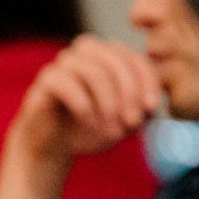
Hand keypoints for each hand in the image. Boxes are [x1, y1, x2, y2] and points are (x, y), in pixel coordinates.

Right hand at [4, 35, 161, 165]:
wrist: (52, 145)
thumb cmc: (90, 130)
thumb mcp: (123, 124)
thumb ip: (141, 113)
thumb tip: (152, 107)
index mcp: (110, 56)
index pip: (134, 58)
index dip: (147, 80)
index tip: (152, 107)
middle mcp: (87, 53)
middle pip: (115, 59)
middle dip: (129, 92)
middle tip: (133, 121)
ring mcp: (64, 63)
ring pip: (93, 72)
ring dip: (107, 104)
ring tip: (110, 131)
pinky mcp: (46, 79)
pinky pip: (67, 85)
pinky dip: (83, 106)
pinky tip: (89, 123)